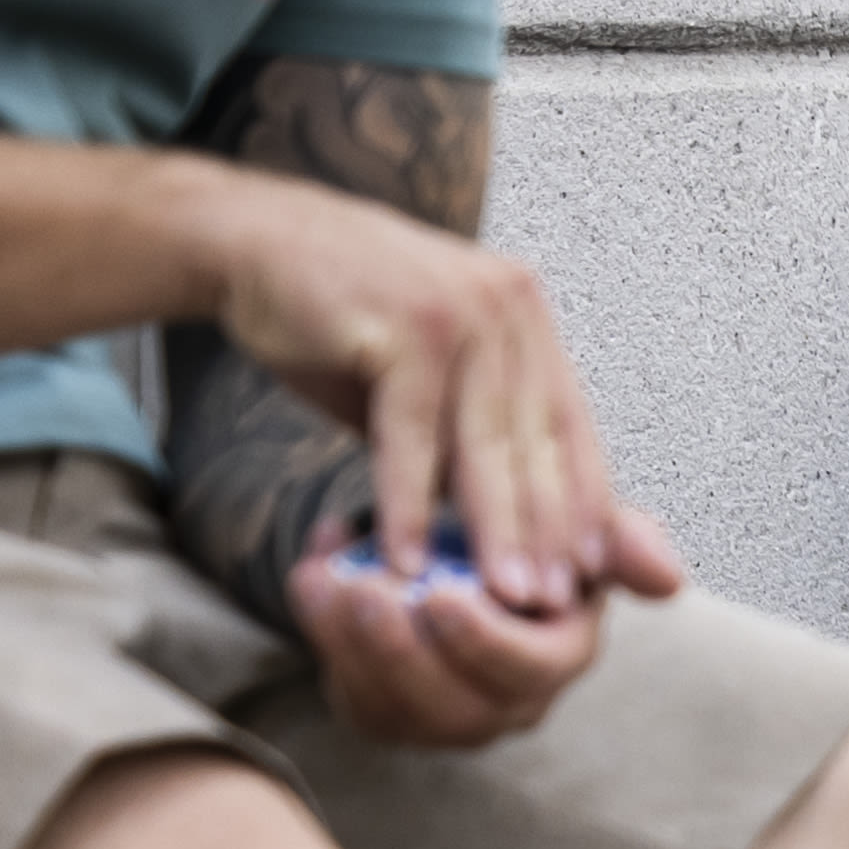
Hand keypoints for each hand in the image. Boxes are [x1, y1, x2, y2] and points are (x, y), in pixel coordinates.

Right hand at [186, 161, 652, 613]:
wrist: (252, 243)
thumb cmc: (343, 324)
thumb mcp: (424, 381)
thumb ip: (469, 439)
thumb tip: (515, 525)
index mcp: (526, 318)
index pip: (570, 426)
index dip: (586, 502)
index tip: (596, 572)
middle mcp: (508, 308)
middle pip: (535, 442)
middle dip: (549, 532)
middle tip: (556, 605)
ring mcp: (460, 311)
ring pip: (485, 444)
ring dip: (496, 531)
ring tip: (504, 598)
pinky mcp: (402, 327)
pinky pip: (409, 436)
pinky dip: (408, 504)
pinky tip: (406, 560)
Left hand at [283, 507, 674, 751]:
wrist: (457, 546)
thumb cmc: (523, 535)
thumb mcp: (573, 522)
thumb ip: (620, 539)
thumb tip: (671, 579)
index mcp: (560, 656)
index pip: (529, 669)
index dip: (483, 641)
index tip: (440, 594)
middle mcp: (508, 703)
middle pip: (454, 706)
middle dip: (402, 652)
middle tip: (364, 592)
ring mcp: (444, 718)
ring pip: (394, 709)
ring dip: (350, 648)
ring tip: (325, 582)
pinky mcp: (389, 716)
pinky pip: (352, 697)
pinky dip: (322, 641)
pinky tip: (311, 580)